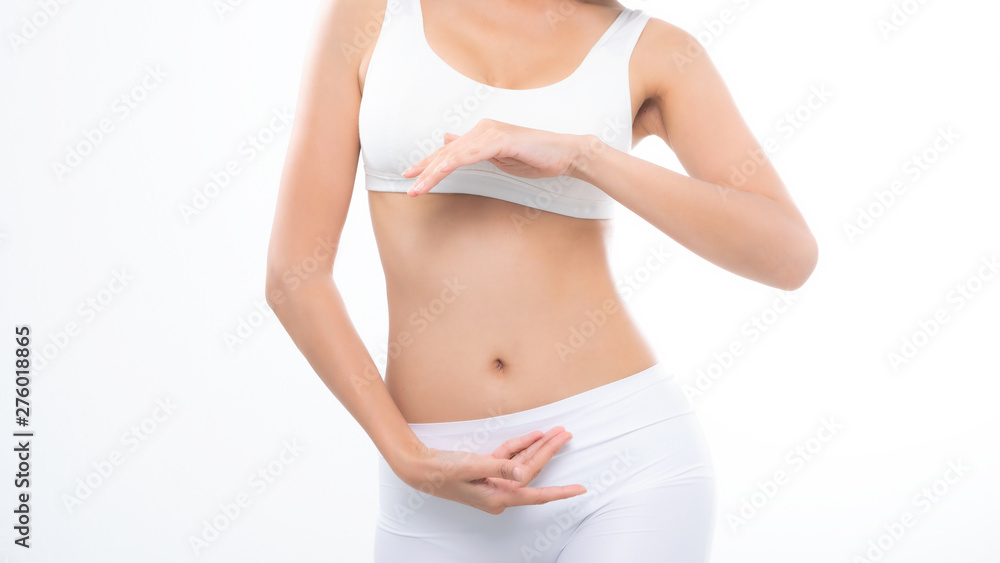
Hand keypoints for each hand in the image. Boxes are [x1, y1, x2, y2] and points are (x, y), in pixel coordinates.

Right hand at [392, 426, 586, 514]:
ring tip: (556, 432)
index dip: (560, 492)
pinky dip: (520, 446)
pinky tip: (534, 435)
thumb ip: (499, 468)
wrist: (419, 468)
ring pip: (522, 463)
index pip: (536, 493)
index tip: (581, 489)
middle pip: (531, 471)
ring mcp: (494, 482)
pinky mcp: (487, 471)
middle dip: (549, 452)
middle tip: (567, 435)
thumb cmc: (443, 470)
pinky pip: (509, 458)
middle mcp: (499, 493)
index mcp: (498, 497)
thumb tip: (523, 474)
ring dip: (537, 447)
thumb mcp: (471, 467)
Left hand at [401, 118, 589, 195]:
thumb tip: (450, 141)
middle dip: (426, 170)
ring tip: (420, 186)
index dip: (428, 163)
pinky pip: (474, 153)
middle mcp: (483, 129)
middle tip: (408, 186)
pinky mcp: (503, 140)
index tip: (410, 176)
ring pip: (456, 154)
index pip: (449, 151)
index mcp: (481, 134)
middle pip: (448, 152)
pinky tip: (443, 170)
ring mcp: (492, 133)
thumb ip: (475, 151)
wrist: (565, 154)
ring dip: (435, 171)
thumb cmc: (535, 157)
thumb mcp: (499, 156)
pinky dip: (457, 161)